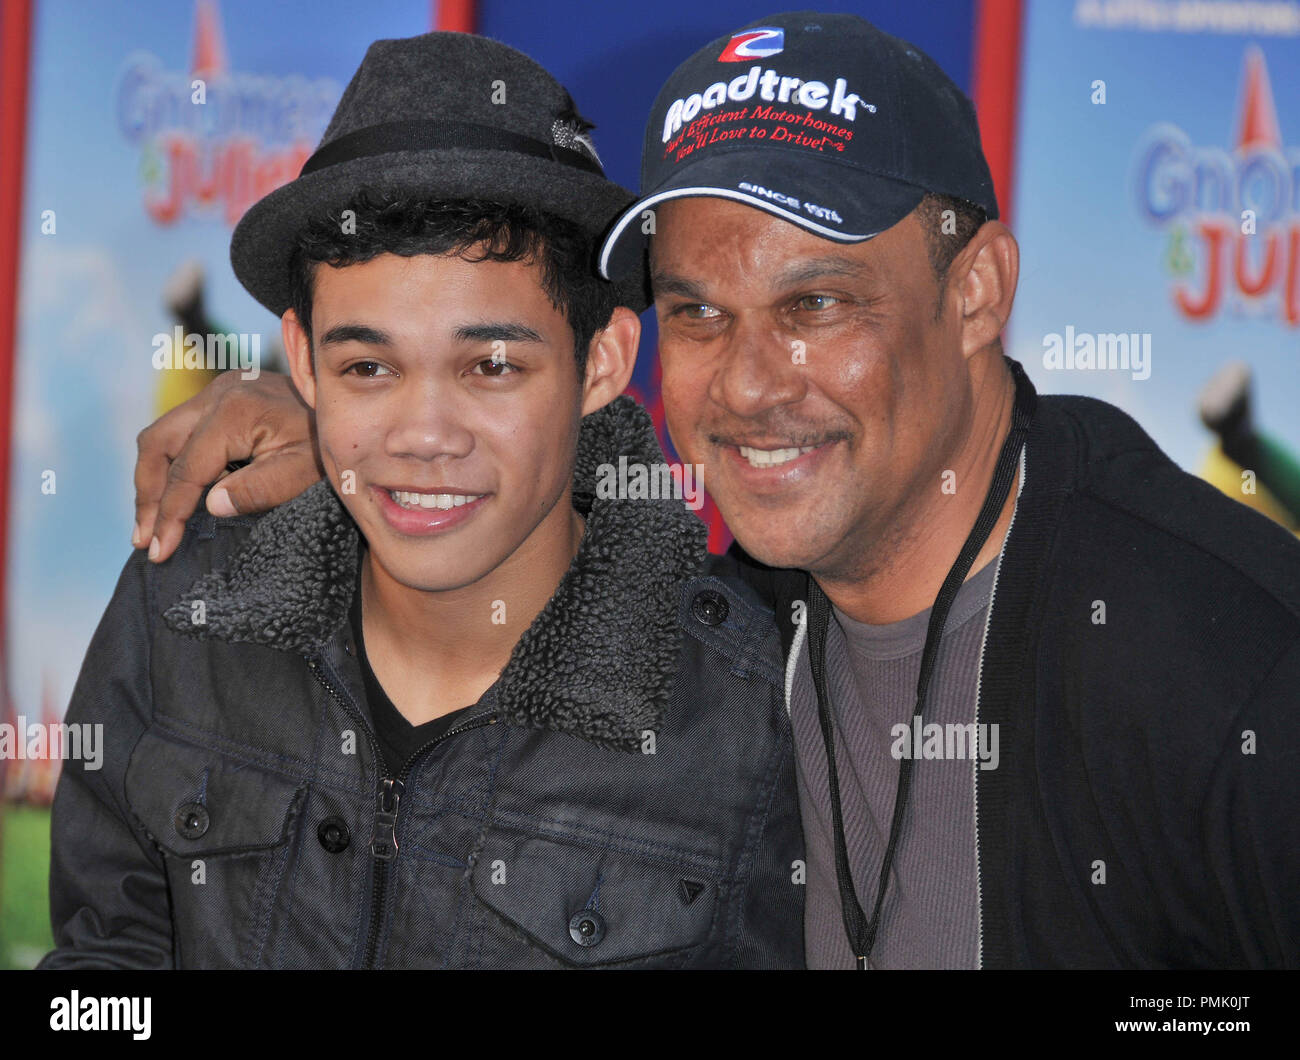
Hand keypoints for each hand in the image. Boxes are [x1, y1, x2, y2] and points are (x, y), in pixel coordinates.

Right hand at [133, 371, 322, 562]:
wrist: (350, 411)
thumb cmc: (329, 444)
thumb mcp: (302, 473)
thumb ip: (256, 490)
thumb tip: (210, 506)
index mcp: (234, 410)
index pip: (187, 469)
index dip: (170, 513)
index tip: (159, 549)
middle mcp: (218, 392)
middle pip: (158, 443)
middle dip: (148, 495)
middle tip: (145, 538)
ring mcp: (219, 390)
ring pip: (163, 434)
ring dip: (154, 478)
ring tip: (152, 523)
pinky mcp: (224, 396)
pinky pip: (182, 430)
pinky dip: (172, 463)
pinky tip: (175, 494)